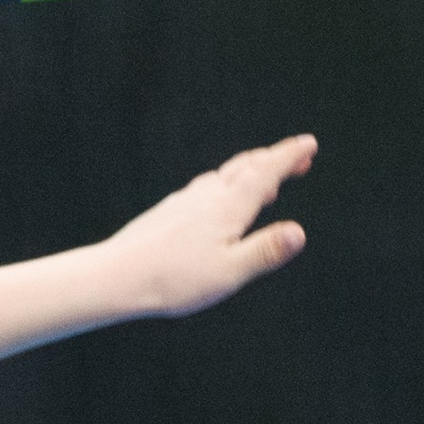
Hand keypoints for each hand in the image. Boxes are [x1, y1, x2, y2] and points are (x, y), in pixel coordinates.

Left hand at [98, 134, 315, 317]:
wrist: (115, 276)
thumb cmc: (173, 279)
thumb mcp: (228, 272)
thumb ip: (264, 251)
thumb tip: (299, 233)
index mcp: (227, 208)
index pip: (265, 174)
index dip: (288, 157)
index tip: (308, 143)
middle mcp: (206, 196)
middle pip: (246, 168)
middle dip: (275, 159)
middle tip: (300, 155)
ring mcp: (185, 201)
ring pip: (224, 175)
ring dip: (250, 170)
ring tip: (267, 175)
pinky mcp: (168, 211)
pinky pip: (205, 187)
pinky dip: (225, 184)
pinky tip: (219, 196)